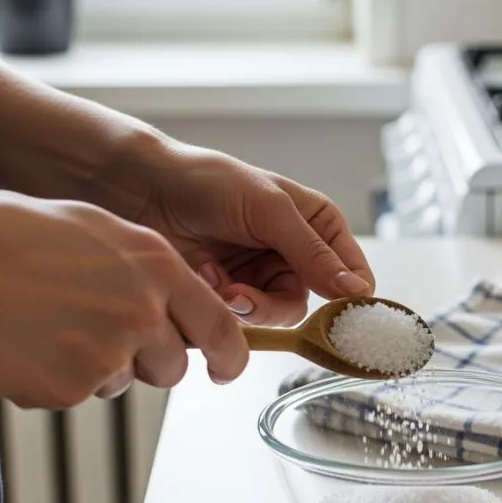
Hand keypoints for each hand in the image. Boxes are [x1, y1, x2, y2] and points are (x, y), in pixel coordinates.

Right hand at [0, 191, 248, 408]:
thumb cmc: (10, 239)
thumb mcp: (99, 230)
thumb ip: (147, 267)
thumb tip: (173, 293)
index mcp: (157, 267)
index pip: (220, 326)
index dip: (230, 355)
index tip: (227, 368)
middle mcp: (143, 312)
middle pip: (174, 364)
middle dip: (150, 360)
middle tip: (104, 335)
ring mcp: (110, 353)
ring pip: (127, 380)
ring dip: (103, 367)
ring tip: (55, 326)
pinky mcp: (73, 388)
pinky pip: (81, 394)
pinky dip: (61, 379)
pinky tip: (31, 344)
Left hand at [96, 137, 375, 326]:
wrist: (144, 190)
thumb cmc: (209, 182)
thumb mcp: (270, 210)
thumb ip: (313, 253)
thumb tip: (357, 290)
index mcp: (318, 226)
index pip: (354, 273)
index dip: (349, 297)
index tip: (335, 314)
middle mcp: (296, 254)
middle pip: (312, 305)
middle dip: (274, 304)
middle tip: (242, 296)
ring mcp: (263, 276)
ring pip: (275, 317)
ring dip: (244, 305)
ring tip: (215, 281)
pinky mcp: (232, 294)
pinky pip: (243, 320)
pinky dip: (222, 305)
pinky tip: (203, 277)